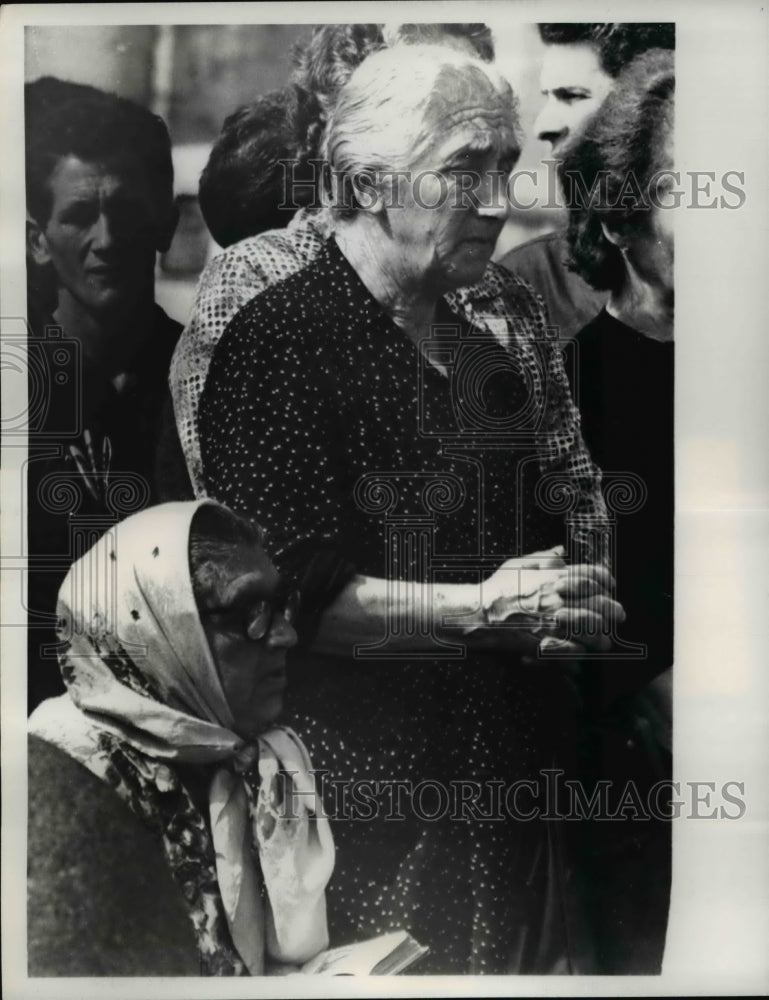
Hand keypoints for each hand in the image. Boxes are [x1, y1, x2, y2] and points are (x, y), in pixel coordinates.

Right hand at [462, 546, 624, 653]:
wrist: (475, 614)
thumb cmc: (495, 589)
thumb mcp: (517, 564)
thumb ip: (543, 558)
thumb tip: (561, 551)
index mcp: (552, 578)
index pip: (592, 575)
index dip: (606, 580)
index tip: (610, 585)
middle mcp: (557, 599)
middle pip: (599, 603)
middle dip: (613, 610)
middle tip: (618, 615)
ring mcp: (551, 623)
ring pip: (591, 631)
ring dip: (601, 637)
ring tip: (604, 641)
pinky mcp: (543, 644)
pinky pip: (571, 653)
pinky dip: (579, 657)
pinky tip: (581, 658)